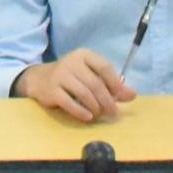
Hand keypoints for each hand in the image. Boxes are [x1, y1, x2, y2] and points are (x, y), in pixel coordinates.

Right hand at [17, 49, 135, 122]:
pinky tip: (88, 117)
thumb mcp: (90, 76)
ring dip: (95, 107)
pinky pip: (69, 102)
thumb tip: (132, 94)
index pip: (104, 67)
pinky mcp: (52, 90)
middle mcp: (72, 62)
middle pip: (95, 83)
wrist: (39, 79)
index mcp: (84, 55)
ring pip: (84, 94)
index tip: (120, 96)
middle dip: (107, 100)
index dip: (115, 83)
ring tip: (99, 115)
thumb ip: (111, 85)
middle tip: (113, 112)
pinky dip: (81, 112)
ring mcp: (60, 75)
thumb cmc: (71, 78)